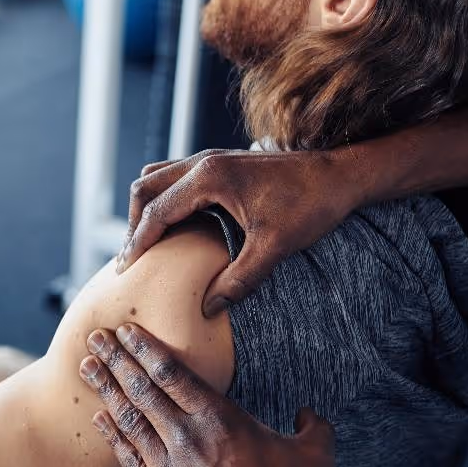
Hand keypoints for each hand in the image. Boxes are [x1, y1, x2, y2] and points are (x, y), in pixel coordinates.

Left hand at [78, 323, 334, 466]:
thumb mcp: (314, 456)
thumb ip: (311, 428)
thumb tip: (310, 415)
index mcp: (220, 417)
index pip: (172, 372)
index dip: (146, 348)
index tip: (126, 330)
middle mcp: (186, 436)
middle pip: (142, 388)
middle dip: (116, 358)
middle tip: (95, 337)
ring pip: (129, 419)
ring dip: (106, 390)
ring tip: (87, 368)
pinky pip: (128, 459)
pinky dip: (112, 435)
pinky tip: (100, 419)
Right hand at [117, 149, 362, 316]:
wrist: (341, 174)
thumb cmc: (311, 205)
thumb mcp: (275, 248)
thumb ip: (239, 279)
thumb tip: (207, 308)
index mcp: (209, 178)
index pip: (155, 211)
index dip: (136, 242)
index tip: (126, 269)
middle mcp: (203, 162)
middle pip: (145, 188)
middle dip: (132, 223)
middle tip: (131, 258)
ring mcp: (211, 158)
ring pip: (157, 177)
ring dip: (147, 208)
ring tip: (147, 242)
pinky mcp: (221, 162)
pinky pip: (176, 176)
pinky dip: (165, 199)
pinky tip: (176, 226)